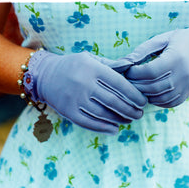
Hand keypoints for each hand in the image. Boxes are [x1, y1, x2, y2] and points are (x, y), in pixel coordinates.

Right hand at [24, 50, 146, 134]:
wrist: (45, 75)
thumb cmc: (73, 66)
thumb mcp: (90, 58)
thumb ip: (110, 66)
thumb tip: (133, 73)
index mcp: (93, 68)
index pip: (120, 84)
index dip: (134, 95)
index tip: (143, 102)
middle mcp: (84, 83)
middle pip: (114, 101)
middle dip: (131, 110)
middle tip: (140, 114)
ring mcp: (75, 99)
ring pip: (103, 114)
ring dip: (120, 120)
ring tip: (130, 120)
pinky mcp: (68, 111)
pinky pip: (89, 123)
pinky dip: (104, 128)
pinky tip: (114, 129)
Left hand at [122, 24, 188, 107]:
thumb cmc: (179, 40)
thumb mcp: (161, 39)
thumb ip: (142, 51)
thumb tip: (122, 63)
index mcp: (176, 58)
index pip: (150, 72)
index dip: (135, 74)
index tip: (127, 71)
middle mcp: (183, 74)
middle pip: (153, 87)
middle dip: (137, 85)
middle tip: (127, 81)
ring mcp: (186, 87)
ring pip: (159, 98)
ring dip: (144, 94)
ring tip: (136, 87)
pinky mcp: (186, 94)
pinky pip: (167, 103)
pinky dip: (155, 100)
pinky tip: (148, 93)